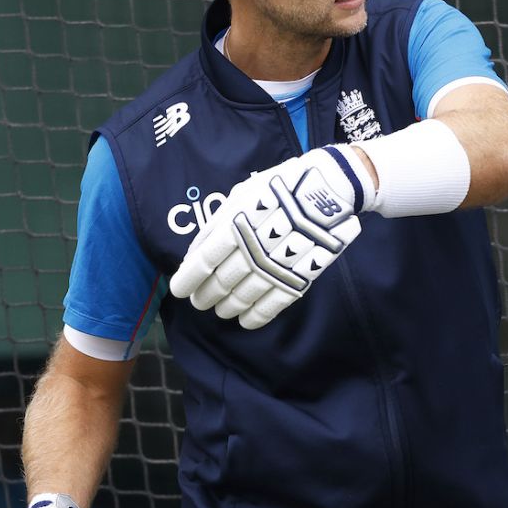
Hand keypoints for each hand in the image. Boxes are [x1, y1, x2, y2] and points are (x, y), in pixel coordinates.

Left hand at [168, 150, 362, 330]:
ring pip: (244, 297)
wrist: (328, 191)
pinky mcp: (298, 279)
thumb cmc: (278, 188)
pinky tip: (245, 320)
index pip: (203, 262)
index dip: (188, 280)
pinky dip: (256, 316)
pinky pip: (273, 305)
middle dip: (206, 295)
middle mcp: (253, 251)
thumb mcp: (241, 195)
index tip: (179, 291)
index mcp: (236, 226)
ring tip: (221, 310)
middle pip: (220, 282)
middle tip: (200, 302)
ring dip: (228, 307)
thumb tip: (194, 255)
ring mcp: (276, 268)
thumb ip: (216, 225)